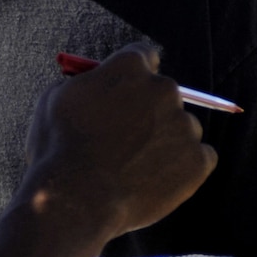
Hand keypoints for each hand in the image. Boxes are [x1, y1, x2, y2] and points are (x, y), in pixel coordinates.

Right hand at [22, 42, 216, 239]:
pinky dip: (184, 168)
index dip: (133, 79)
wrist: (76, 199)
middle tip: (128, 139)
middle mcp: (164, 89)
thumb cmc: (59, 150)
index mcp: (130, 67)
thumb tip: (95, 83)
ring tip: (135, 169)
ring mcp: (184, 125)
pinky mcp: (197, 160)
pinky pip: (201, 158)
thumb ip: (85, 84)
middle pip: (165, 93)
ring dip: (166, 141)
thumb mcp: (55, 100)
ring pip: (182, 128)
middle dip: (149, 111)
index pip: (144, 57)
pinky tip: (157, 180)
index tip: (127, 94)